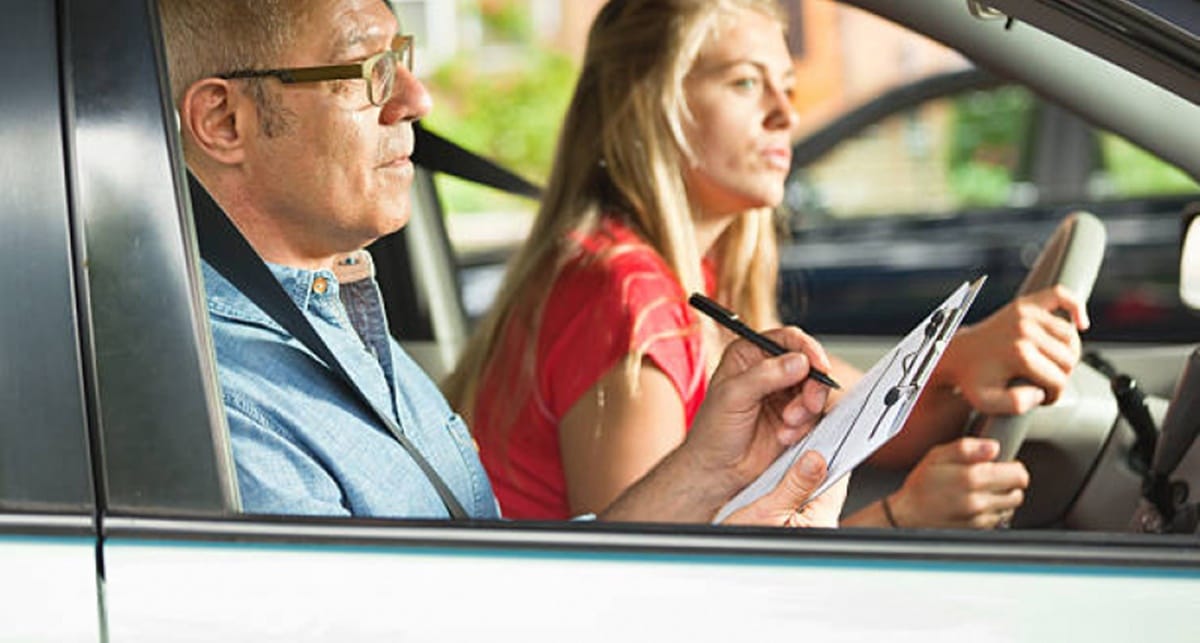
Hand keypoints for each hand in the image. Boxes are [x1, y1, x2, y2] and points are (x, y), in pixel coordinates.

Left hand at [598, 327, 832, 523]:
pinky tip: (785, 436)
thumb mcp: (733, 397)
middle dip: (812, 386)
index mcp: (749, 355)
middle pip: (809, 364)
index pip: (787, 339)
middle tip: (808, 404)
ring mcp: (783, 394)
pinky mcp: (794, 416)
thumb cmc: (713, 432)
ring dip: (807, 409)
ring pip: (815, 389)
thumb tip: (798, 361)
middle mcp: (769, 370)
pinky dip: (805, 425)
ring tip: (787, 424)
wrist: (717, 470)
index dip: (808, 349)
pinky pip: (814, 414)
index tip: (820, 365)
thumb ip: (765, 376)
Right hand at [888, 437, 1028, 528]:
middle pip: (1018, 492)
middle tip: (991, 477)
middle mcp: (979, 501)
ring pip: (1010, 507)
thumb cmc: (921, 484)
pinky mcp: (978, 530)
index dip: (1013, 467)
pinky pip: (999, 519)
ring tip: (982, 490)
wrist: (908, 515)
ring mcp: (980, 519)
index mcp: (972, 478)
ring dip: (1002, 498)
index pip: (1018, 475)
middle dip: (1009, 483)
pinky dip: (993, 510)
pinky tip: (976, 503)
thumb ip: (966, 447)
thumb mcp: (937, 455)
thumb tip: (993, 446)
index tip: (1002, 464)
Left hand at [936, 285, 1088, 414]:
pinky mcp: (1025, 303)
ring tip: (1051, 365)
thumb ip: (1016, 404)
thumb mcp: (987, 402)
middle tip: (1045, 383)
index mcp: (1019, 353)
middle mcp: (1025, 330)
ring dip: (1068, 354)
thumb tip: (1040, 392)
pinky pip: (1060, 295)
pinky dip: (1076, 306)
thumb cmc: (972, 379)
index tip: (1042, 397)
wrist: (956, 354)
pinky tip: (1080, 323)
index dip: (1054, 395)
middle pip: (1068, 358)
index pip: (1059, 380)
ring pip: (1070, 337)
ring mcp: (1026, 313)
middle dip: (1061, 376)